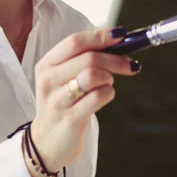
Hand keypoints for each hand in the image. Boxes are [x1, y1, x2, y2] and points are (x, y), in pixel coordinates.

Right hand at [30, 27, 136, 172]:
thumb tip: (118, 38)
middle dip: (116, 59)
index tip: (122, 35)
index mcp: (47, 64)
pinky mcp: (71, 118)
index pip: (75, 42)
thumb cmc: (64, 102)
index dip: (101, 37)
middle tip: (130, 65)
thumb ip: (85, 57)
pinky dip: (109, 93)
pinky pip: (99, 97)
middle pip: (89, 58)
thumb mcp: (64, 76)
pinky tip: (104, 96)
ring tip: (107, 84)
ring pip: (94, 75)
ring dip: (109, 78)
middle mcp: (49, 80)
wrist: (47, 141)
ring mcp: (58, 100)